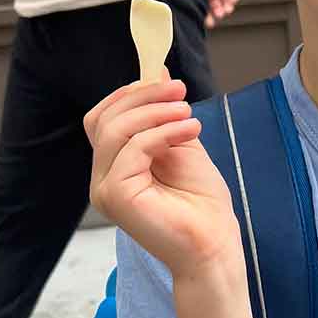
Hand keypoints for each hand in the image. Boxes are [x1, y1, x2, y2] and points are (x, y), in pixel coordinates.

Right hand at [85, 78, 239, 274]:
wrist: (214, 246)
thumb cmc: (201, 205)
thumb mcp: (183, 145)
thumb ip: (166, 114)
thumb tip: (156, 71)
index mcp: (114, 167)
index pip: (104, 119)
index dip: (130, 95)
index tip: (168, 84)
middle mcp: (103, 179)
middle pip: (104, 119)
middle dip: (142, 96)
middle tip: (179, 91)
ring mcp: (105, 189)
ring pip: (115, 130)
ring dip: (155, 112)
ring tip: (188, 113)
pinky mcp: (116, 196)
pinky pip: (133, 149)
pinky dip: (163, 132)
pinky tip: (190, 130)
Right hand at [200, 0, 241, 27]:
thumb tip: (182, 7)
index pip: (204, 8)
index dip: (206, 17)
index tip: (206, 23)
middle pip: (216, 7)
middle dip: (217, 13)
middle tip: (216, 15)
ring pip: (226, 2)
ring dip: (226, 7)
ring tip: (225, 9)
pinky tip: (231, 0)